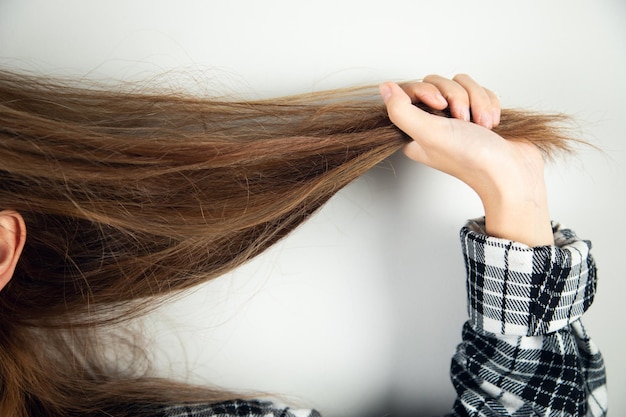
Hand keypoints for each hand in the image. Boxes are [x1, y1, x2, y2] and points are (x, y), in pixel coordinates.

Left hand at [380, 74, 553, 245]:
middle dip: (457, 97)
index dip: (427, 90)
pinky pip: (480, 90)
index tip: (441, 106)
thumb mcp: (428, 134)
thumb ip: (401, 111)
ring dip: (477, 101)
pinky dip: (489, 104)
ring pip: (461, 83)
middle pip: (437, 83)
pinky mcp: (478, 113)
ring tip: (482, 125)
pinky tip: (492, 124)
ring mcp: (457, 118)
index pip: (410, 90)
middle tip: (464, 121)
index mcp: (414, 131)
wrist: (512, 171)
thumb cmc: (471, 159)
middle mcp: (433, 123)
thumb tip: (385, 88)